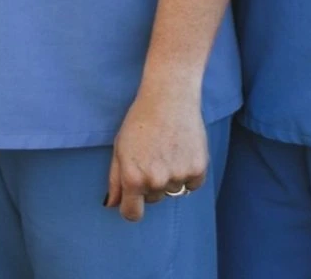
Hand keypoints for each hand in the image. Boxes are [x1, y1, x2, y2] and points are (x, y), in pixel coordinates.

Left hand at [106, 78, 207, 222]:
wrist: (170, 96)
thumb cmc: (140, 120)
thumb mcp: (120, 148)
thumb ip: (115, 180)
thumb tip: (112, 204)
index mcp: (133, 179)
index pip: (132, 214)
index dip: (132, 208)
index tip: (134, 200)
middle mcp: (156, 181)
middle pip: (154, 199)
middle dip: (152, 183)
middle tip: (153, 155)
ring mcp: (178, 176)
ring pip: (173, 191)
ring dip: (171, 177)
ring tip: (168, 150)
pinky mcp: (198, 168)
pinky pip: (192, 184)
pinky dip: (189, 173)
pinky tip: (183, 151)